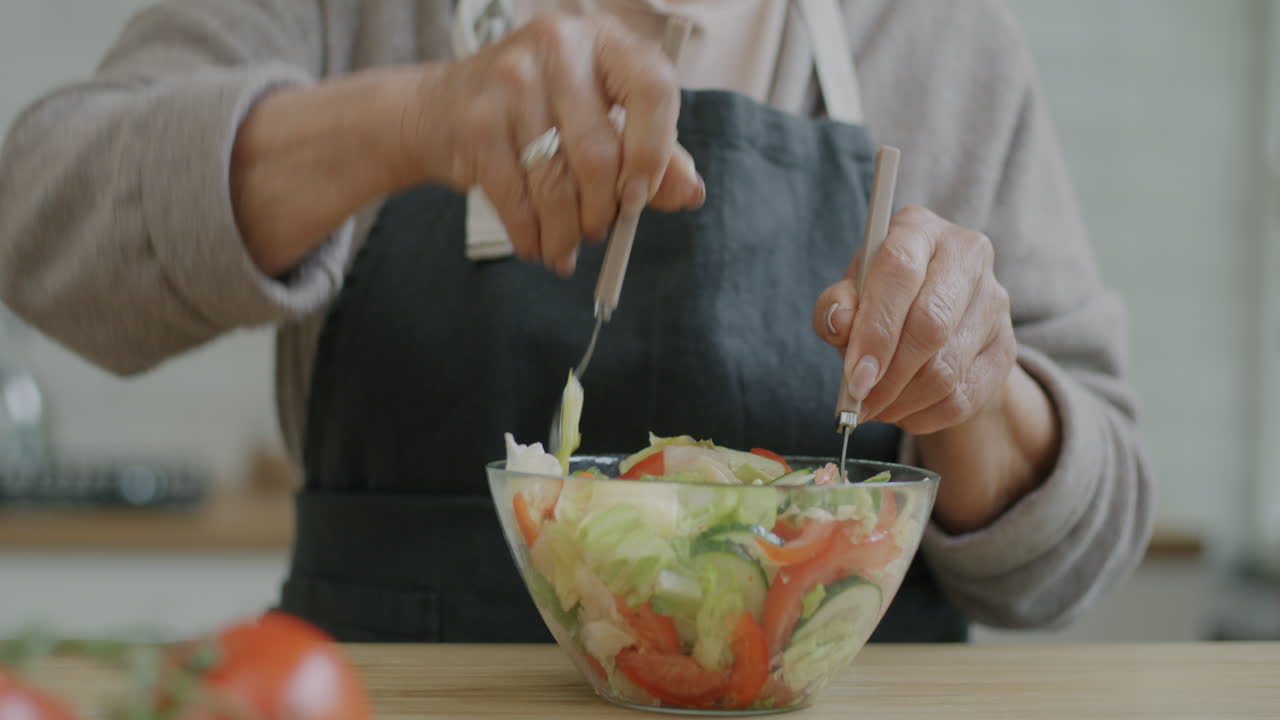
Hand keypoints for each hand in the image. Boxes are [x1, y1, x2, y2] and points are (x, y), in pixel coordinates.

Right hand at [403, 14, 704, 273]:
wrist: (441, 109)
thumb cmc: (540, 113)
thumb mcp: (602, 118)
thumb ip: (653, 153)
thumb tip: (690, 191)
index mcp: (604, 40)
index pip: (652, 89)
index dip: (653, 152)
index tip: (639, 197)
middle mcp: (558, 46)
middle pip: (599, 152)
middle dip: (602, 210)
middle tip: (598, 230)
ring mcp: (510, 78)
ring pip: (555, 184)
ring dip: (565, 233)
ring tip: (565, 248)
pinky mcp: (475, 119)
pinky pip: (515, 198)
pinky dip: (530, 235)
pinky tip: (535, 246)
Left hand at [813, 206, 1016, 434]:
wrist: (935, 319)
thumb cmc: (882, 299)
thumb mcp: (851, 294)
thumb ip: (836, 305)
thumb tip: (838, 322)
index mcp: (919, 229)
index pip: (900, 272)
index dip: (875, 330)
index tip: (855, 377)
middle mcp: (966, 255)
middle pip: (930, 324)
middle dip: (888, 375)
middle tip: (859, 402)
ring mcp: (994, 301)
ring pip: (947, 368)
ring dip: (902, 400)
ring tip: (875, 408)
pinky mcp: (1006, 346)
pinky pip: (964, 397)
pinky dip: (924, 415)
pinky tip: (902, 412)